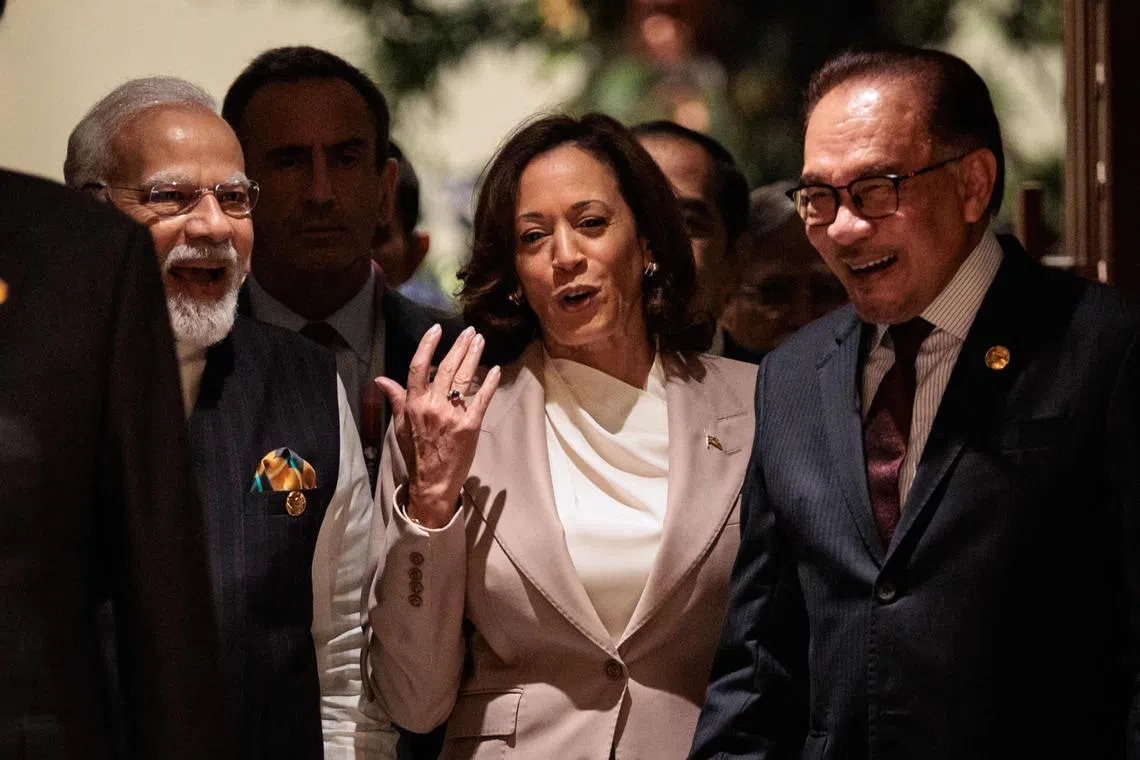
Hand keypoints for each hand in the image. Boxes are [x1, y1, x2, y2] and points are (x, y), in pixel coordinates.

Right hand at [375, 325, 500, 527]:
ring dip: (474, 357)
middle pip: (447, 368)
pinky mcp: (470, 425)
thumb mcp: (401, 425)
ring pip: (464, 379)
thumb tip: (381, 379)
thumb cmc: (416, 453)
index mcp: (414, 403)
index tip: (437, 329)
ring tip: (480, 341)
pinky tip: (495, 369)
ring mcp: (452, 415)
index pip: (419, 367)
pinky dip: (490, 383)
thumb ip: (396, 399)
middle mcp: (432, 406)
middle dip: (460, 346)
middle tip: (470, 331)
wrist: (432, 481)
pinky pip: (482, 399)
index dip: (428, 345)